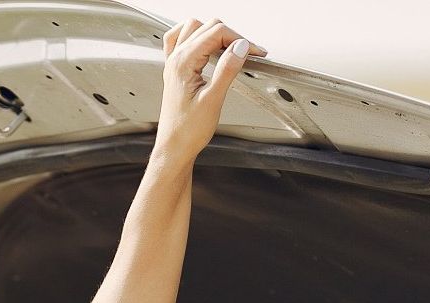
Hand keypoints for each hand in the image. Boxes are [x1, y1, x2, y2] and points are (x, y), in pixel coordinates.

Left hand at [152, 19, 263, 164]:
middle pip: (207, 27)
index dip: (240, 39)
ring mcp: (173, 63)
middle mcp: (175, 59)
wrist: (174, 147)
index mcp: (183, 63)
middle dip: (232, 35)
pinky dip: (195, 36)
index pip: (216, 33)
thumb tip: (241, 46)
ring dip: (215, 32)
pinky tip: (207, 46)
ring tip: (232, 49)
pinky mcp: (175, 70)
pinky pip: (180, 39)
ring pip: (194, 28)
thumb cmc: (188, 131)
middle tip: (249, 52)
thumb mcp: (213, 100)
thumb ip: (227, 70)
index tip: (256, 51)